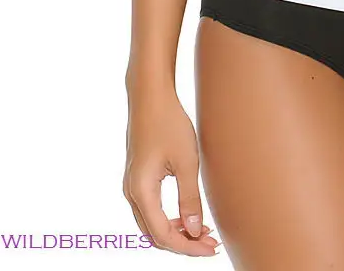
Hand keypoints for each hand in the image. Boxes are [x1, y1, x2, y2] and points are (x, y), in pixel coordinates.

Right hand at [123, 89, 220, 256]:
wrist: (150, 96)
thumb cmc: (169, 123)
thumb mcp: (186, 161)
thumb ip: (190, 199)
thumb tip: (196, 231)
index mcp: (141, 191)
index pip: (163, 235)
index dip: (188, 247)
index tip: (211, 248)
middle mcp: (131, 192)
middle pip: (155, 234)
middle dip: (183, 243)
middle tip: (211, 244)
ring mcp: (132, 185)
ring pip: (152, 223)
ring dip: (177, 231)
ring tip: (204, 232)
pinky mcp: (137, 177)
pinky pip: (150, 209)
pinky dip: (169, 218)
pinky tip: (188, 216)